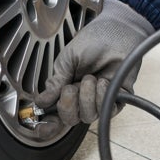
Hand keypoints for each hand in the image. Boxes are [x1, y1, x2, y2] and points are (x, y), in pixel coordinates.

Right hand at [35, 0, 154, 125]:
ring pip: (88, 117)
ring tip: (91, 79)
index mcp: (67, 88)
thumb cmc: (94, 40)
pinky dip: (102, 97)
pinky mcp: (118, 98)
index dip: (49, 124)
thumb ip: (56, 81)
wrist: (117, 31)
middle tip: (71, 87)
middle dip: (68, 106)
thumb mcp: (68, 59)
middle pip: (71, 120)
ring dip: (87, 98)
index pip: (57, 113)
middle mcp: (83, 97)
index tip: (43, 128)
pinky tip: (103, 81)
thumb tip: (42, 101)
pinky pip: (107, 110)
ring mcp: (100, 99)